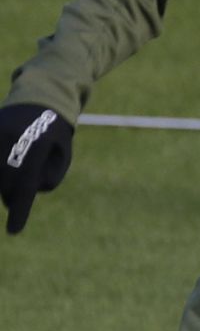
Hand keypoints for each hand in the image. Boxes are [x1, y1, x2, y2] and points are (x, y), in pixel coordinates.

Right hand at [0, 104, 73, 234]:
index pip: (27, 184)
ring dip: (0, 186)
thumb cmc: (54, 133)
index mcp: (40, 143)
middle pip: (4, 183)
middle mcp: (14, 137)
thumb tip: (23, 196)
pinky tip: (5, 171)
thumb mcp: (62, 153)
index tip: (14, 231)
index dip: (20, 210)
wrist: (39, 99)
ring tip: (8, 182)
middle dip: (10, 196)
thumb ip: (49, 177)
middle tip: (16, 198)